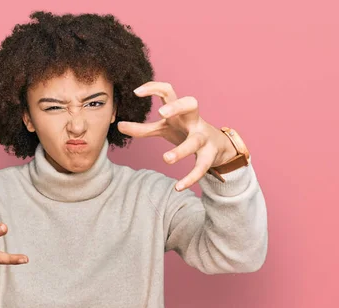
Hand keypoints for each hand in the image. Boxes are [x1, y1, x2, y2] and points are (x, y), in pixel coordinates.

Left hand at [117, 81, 237, 190]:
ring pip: (195, 141)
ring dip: (181, 150)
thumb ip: (144, 128)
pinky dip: (190, 178)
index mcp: (181, 111)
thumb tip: (119, 126)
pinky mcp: (210, 155)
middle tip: (162, 114)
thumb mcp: (165, 128)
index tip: (136, 92)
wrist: (219, 146)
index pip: (169, 91)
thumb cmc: (187, 132)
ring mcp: (204, 137)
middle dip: (177, 107)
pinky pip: (201, 167)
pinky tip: (178, 188)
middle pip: (191, 104)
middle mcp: (194, 120)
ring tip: (166, 159)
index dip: (154, 88)